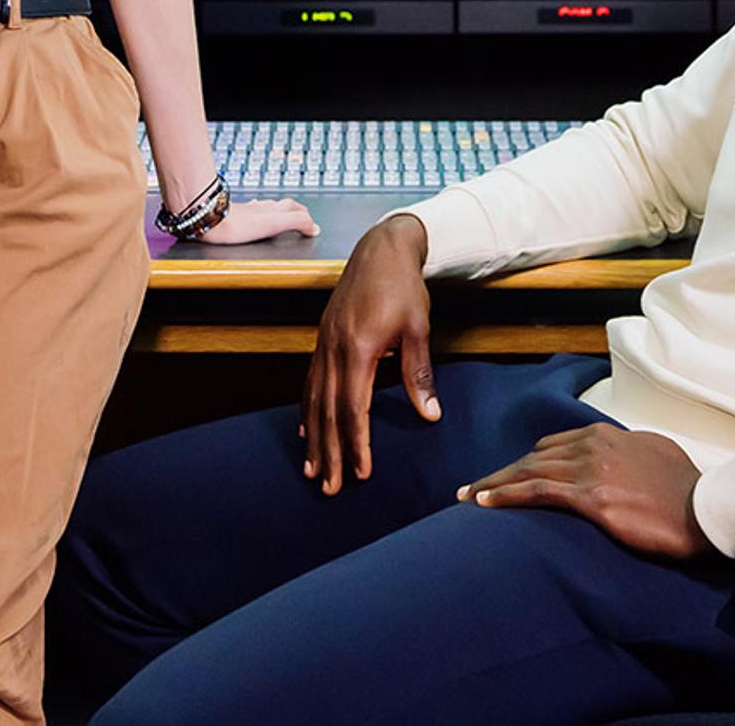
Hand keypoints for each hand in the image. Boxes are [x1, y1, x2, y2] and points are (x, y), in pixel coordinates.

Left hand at [194, 196, 319, 244]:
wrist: (209, 219)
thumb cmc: (239, 224)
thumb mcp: (275, 223)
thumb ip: (297, 222)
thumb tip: (314, 227)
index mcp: (273, 209)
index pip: (293, 208)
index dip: (303, 215)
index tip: (311, 223)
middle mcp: (261, 207)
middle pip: (281, 205)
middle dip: (292, 210)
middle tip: (300, 215)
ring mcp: (246, 210)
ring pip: (265, 207)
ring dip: (275, 211)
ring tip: (278, 214)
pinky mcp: (232, 215)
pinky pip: (248, 212)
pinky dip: (255, 213)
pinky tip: (248, 215)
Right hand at [300, 214, 436, 493]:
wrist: (381, 248)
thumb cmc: (403, 286)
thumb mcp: (418, 327)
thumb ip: (419, 373)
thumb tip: (430, 414)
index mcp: (358, 349)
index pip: (353, 408)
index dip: (355, 443)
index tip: (360, 472)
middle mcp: (333, 349)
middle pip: (327, 411)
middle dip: (328, 452)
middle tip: (329, 487)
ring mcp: (324, 342)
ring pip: (313, 399)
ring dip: (313, 437)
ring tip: (311, 468)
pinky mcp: (323, 337)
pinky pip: (310, 380)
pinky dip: (306, 408)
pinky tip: (305, 427)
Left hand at [459, 424, 709, 559]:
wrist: (704, 510)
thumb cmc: (685, 489)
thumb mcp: (654, 455)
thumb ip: (627, 452)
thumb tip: (616, 460)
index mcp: (605, 435)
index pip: (553, 446)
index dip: (526, 461)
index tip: (507, 474)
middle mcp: (592, 445)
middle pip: (533, 456)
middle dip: (500, 472)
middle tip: (472, 488)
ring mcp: (590, 469)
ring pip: (528, 471)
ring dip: (493, 484)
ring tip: (468, 497)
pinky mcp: (591, 498)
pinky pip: (536, 491)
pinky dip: (506, 495)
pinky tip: (485, 503)